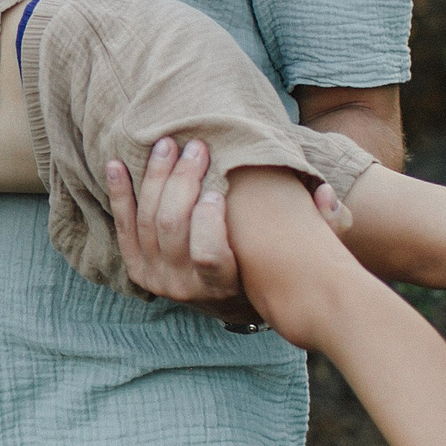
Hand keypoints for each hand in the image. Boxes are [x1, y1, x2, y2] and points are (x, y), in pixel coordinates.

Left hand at [107, 140, 352, 319]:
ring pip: (149, 222)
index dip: (208, 223)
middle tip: (195, 147)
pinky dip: (121, 194)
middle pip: (173, 229)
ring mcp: (157, 279)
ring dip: (156, 178)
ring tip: (167, 145)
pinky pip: (124, 228)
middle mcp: (185, 288)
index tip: (218, 190)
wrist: (230, 300)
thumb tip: (328, 196)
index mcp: (223, 287)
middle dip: (182, 182)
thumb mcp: (300, 254)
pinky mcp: (138, 268)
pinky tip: (117, 164)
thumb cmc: (270, 266)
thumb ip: (323, 226)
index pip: (209, 257)